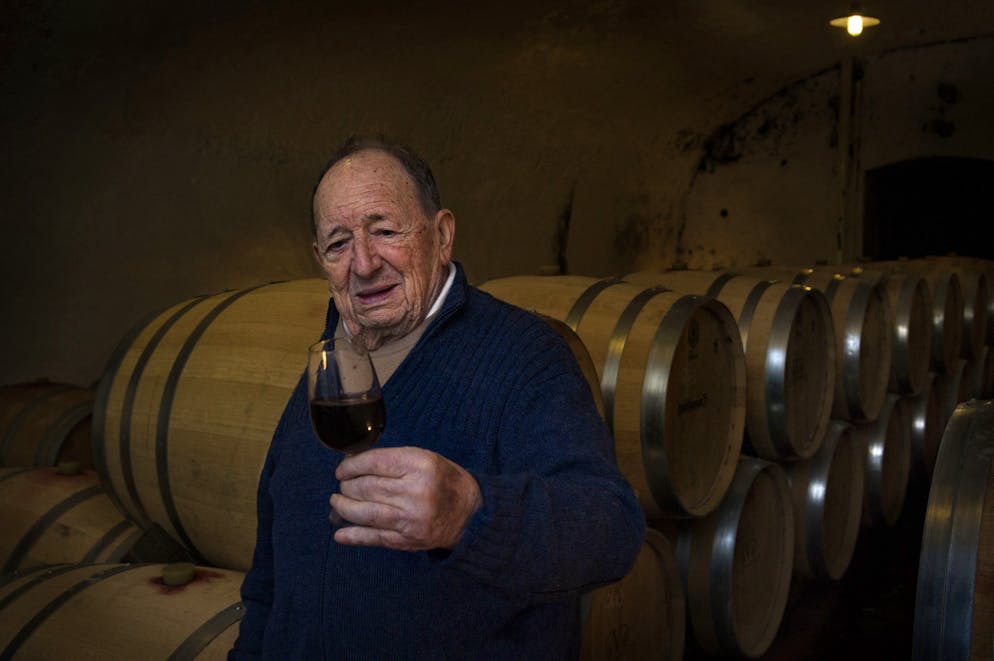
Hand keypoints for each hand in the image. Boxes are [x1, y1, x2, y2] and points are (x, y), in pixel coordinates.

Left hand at [331, 446, 482, 550]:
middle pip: (366, 487)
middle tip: (343, 484)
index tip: (343, 469)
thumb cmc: (445, 481)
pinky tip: (339, 534)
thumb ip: (394, 460)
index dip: (351, 466)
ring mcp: (410, 518)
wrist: (471, 513)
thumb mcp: (426, 458)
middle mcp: (415, 491)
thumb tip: (355, 464)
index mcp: (420, 465)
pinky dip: (354, 536)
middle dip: (347, 486)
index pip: (374, 463)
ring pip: (365, 513)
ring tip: (337, 501)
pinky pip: (374, 537)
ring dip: (344, 507)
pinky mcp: (407, 540)